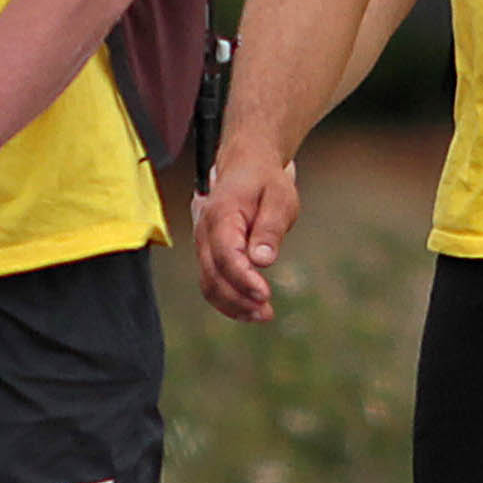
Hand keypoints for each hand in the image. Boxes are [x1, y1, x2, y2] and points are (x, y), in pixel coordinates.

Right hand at [195, 153, 297, 323]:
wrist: (247, 167)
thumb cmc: (266, 182)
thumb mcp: (279, 197)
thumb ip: (270, 228)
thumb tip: (262, 260)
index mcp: (221, 214)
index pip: (226, 254)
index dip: (243, 278)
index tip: (264, 294)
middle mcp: (204, 232)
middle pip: (213, 274)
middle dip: (239, 298)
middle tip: (267, 313)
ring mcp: (203, 245)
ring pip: (208, 284)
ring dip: (233, 305)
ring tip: (262, 316)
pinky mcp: (209, 255)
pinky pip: (212, 282)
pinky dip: (228, 301)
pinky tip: (250, 311)